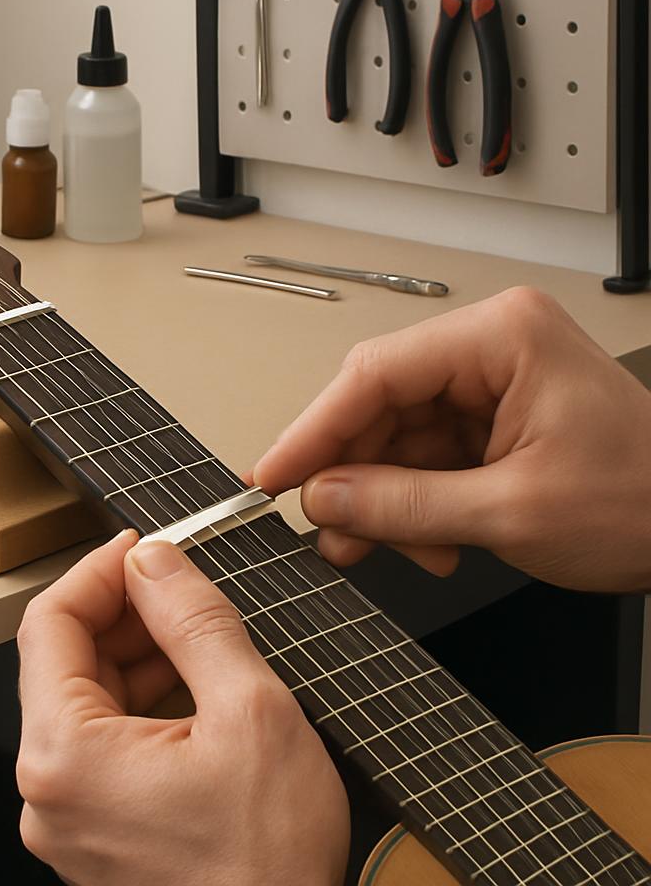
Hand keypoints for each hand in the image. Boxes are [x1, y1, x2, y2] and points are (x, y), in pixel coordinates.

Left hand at [16, 530, 348, 885]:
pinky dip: (141, 700)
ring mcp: (70, 816)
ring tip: (195, 631)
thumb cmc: (269, 865)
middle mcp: (49, 791)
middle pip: (63, 659)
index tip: (140, 546)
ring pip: (86, 698)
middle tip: (179, 583)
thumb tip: (154, 561)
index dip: (98, 570)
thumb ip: (193, 619)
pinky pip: (102, 741)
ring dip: (137, 652)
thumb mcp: (248, 710)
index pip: (49, 622)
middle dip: (123, 610)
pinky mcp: (97, 831)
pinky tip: (189, 684)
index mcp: (65, 755)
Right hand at [254, 287, 650, 591]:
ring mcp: (491, 384)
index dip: (314, 429)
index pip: (376, 374)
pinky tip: (420, 545)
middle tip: (323, 525)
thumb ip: (406, 504)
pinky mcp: (493, 420)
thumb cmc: (650, 500)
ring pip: (397, 437)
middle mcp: (490, 349)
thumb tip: (324, 497)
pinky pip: (426, 457)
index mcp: (501, 338)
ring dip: (381, 499)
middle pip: (380, 405)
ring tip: (368, 548)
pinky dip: (413, 505)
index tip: (272, 474)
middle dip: (351, 474)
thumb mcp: (514, 512)